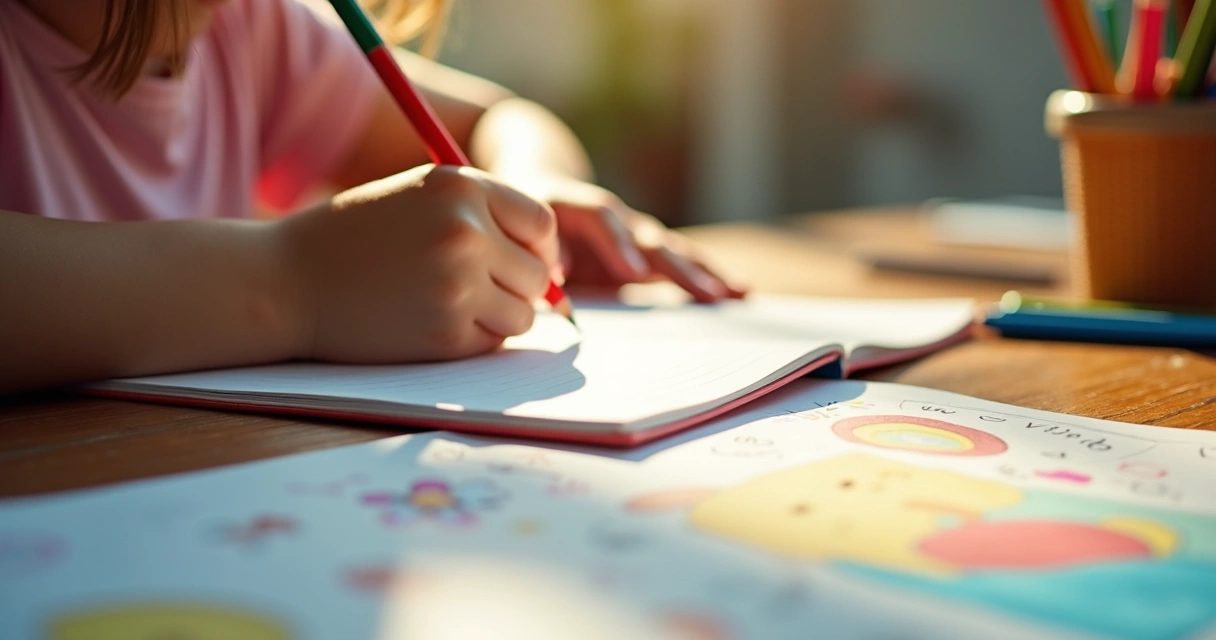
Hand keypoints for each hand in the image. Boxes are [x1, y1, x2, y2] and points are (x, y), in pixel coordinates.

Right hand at [278, 165, 558, 362]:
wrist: (284, 281)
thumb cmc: (353, 239)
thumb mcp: (418, 197)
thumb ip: (481, 215)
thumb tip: (555, 267)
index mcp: (461, 186)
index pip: (541, 222)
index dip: (539, 248)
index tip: (523, 262)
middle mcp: (465, 231)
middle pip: (538, 275)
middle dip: (517, 288)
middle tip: (478, 291)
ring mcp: (457, 284)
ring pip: (521, 315)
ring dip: (497, 318)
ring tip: (449, 306)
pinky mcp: (444, 332)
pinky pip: (491, 343)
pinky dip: (472, 340)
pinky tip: (430, 323)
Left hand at [519, 176, 747, 302]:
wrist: (542, 182)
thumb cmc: (526, 218)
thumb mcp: (521, 225)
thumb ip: (538, 248)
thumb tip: (557, 273)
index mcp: (577, 206)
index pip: (602, 219)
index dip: (618, 244)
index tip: (633, 273)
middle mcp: (616, 217)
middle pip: (650, 238)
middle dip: (677, 267)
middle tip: (704, 292)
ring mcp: (636, 233)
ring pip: (674, 250)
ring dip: (704, 272)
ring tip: (735, 293)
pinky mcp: (646, 250)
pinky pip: (681, 261)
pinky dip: (709, 275)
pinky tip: (740, 291)